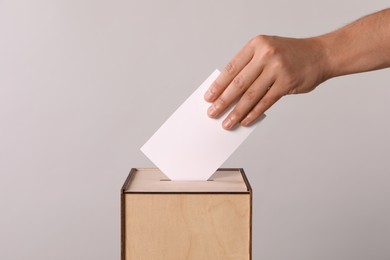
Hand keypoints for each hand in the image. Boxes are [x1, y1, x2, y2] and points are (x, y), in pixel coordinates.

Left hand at [204, 35, 328, 129]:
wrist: (321, 54)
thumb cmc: (291, 54)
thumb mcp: (267, 51)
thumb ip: (250, 67)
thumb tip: (229, 92)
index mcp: (256, 45)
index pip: (231, 68)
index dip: (218, 85)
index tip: (209, 97)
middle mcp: (266, 55)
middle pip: (238, 83)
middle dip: (223, 101)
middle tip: (213, 113)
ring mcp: (277, 68)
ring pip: (251, 95)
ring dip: (236, 112)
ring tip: (227, 122)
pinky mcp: (287, 82)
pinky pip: (266, 102)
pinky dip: (254, 113)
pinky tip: (245, 121)